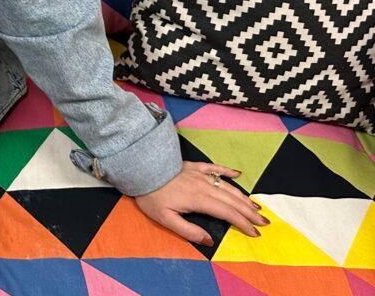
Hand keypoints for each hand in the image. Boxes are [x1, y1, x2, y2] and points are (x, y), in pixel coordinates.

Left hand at [133, 161, 269, 245]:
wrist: (140, 169)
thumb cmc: (151, 196)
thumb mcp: (166, 219)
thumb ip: (189, 231)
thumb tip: (209, 240)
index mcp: (199, 200)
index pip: (227, 213)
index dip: (243, 223)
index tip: (255, 233)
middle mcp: (204, 186)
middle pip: (232, 200)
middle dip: (250, 212)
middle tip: (265, 222)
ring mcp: (199, 174)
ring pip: (227, 186)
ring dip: (243, 196)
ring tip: (256, 206)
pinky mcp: (193, 166)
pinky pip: (214, 167)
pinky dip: (227, 171)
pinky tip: (237, 174)